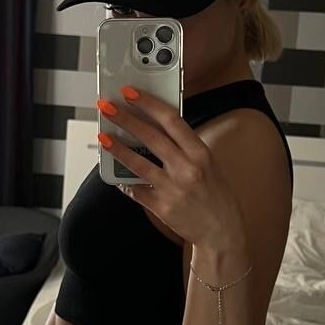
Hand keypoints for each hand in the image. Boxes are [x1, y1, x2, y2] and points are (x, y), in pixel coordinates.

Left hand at [96, 85, 246, 247]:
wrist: (222, 232)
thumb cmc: (215, 195)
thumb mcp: (209, 164)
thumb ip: (185, 147)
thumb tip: (155, 127)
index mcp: (200, 153)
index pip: (171, 120)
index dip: (148, 103)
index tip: (130, 93)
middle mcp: (187, 169)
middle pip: (150, 137)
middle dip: (125, 118)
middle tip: (107, 107)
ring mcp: (173, 189)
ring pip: (138, 163)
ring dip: (117, 148)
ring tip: (103, 136)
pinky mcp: (161, 208)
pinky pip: (136, 190)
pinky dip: (124, 180)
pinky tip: (115, 171)